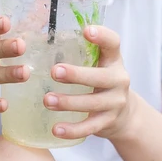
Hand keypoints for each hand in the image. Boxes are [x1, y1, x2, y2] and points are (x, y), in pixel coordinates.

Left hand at [43, 25, 139, 139]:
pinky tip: (56, 129)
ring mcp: (115, 102)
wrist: (124, 114)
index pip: (113, 43)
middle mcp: (118, 79)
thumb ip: (78, 53)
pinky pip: (89, 127)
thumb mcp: (97, 64)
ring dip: (68, 102)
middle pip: (101, 77)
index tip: (86, 31)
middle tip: (54, 72)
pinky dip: (73, 129)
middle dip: (77, 75)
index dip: (102, 36)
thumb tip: (36, 38)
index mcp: (113, 60)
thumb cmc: (100, 82)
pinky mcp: (108, 122)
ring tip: (47, 100)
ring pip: (92, 103)